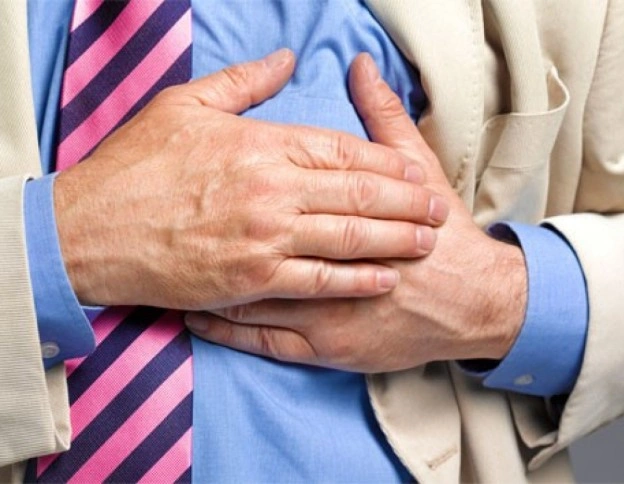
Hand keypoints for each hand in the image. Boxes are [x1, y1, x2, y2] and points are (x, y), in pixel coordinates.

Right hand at [55, 50, 449, 309]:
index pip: (342, 149)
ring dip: (394, 239)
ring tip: (427, 240)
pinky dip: (355, 279)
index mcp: (260, 145)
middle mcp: (271, 191)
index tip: (415, 170)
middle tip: (438, 208)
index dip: (387, 162)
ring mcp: (264, 238)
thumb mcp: (185, 105)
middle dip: (405, 201)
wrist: (91, 230)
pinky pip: (317, 280)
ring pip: (347, 237)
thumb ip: (244, 81)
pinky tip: (384, 276)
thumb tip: (287, 58)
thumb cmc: (135, 166)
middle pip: (357, 193)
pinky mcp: (251, 279)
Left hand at [185, 54, 527, 371]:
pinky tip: (197, 316)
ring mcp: (326, 307)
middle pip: (262, 238)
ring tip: (168, 268)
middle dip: (215, 227)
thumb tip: (361, 65)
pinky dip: (228, 329)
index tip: (203, 171)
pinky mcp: (326, 347)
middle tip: (167, 215)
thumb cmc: (444, 237)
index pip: (285, 188)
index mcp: (351, 208)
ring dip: (208, 281)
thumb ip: (386, 119)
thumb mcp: (423, 168)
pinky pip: (265, 339)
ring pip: (253, 292)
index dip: (243, 180)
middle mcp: (331, 258)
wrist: (475, 302)